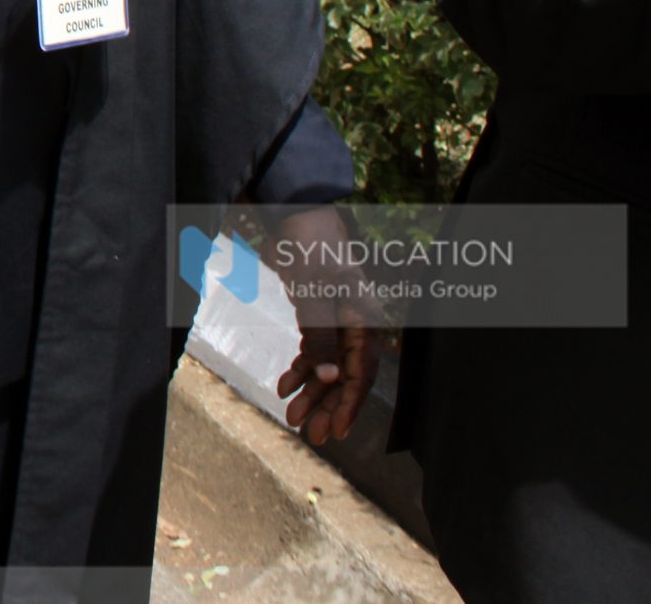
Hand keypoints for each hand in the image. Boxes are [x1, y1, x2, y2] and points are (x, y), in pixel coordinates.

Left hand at [270, 207, 381, 446]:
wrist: (296, 215)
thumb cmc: (311, 249)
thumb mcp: (313, 295)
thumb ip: (321, 339)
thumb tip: (329, 381)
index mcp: (365, 320)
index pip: (361, 373)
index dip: (349, 404)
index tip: (335, 431)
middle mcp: (356, 324)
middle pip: (345, 375)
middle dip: (327, 406)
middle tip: (311, 437)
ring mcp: (337, 321)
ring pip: (328, 367)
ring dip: (311, 393)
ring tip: (292, 418)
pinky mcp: (319, 316)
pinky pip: (313, 352)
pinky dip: (300, 370)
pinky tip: (285, 387)